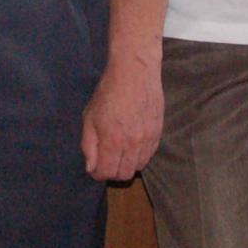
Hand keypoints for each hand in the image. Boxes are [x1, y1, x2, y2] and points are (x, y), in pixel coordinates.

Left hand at [82, 56, 162, 182]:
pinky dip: (139, 155)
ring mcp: (148, 139)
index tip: (94, 167)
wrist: (135, 72)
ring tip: (119, 152)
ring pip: (138, 167)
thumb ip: (89, 145)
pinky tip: (132, 144)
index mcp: (112, 140)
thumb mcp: (89, 117)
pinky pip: (149, 155)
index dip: (97, 173)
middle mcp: (132, 144)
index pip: (106, 173)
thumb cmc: (108, 92)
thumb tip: (91, 168)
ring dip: (126, 164)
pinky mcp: (158, 132)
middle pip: (124, 175)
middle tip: (106, 161)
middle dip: (112, 172)